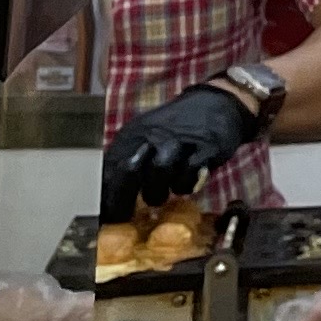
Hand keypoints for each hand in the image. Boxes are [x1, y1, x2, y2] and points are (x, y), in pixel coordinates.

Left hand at [101, 84, 261, 222]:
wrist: (215, 103)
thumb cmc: (175, 130)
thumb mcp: (144, 140)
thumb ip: (126, 165)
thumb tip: (106, 200)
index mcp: (132, 136)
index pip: (109, 168)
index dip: (105, 196)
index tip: (106, 217)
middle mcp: (152, 135)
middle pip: (129, 169)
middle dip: (124, 198)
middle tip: (127, 217)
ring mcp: (179, 140)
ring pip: (159, 170)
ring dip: (158, 191)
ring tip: (163, 194)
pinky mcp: (205, 147)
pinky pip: (189, 172)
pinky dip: (185, 184)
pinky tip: (185, 183)